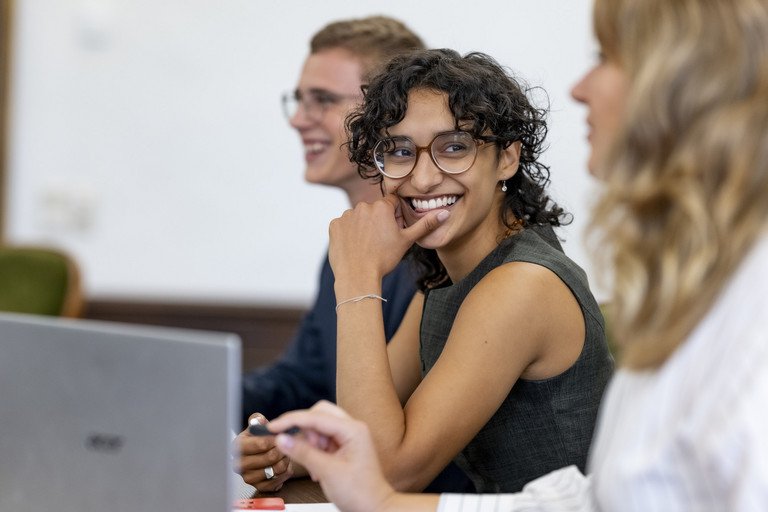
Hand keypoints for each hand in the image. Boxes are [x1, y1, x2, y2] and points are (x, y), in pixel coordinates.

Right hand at [234, 413, 293, 491]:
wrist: (260, 454)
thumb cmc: (259, 438)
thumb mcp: (256, 425)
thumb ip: (257, 420)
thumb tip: (259, 420)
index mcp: (237, 447)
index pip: (261, 444)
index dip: (276, 438)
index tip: (284, 435)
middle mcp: (239, 464)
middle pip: (270, 457)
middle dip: (283, 449)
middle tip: (289, 443)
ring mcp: (249, 477)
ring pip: (276, 469)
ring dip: (286, 460)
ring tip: (287, 452)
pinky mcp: (259, 487)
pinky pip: (279, 480)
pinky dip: (286, 472)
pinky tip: (285, 464)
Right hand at [270, 401, 395, 511]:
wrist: (374, 508)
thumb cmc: (360, 492)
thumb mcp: (327, 472)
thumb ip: (303, 453)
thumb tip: (282, 439)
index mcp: (353, 430)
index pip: (316, 416)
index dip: (292, 420)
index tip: (273, 427)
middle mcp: (352, 429)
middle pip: (319, 415)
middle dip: (304, 430)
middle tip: (293, 445)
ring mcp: (349, 438)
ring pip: (319, 428)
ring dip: (310, 444)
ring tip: (313, 466)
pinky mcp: (344, 447)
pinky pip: (323, 440)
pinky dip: (315, 451)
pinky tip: (317, 469)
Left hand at [328, 194, 448, 286]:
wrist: (358, 276)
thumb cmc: (383, 260)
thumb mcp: (407, 241)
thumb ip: (425, 224)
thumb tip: (445, 213)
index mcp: (382, 207)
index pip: (391, 204)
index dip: (394, 217)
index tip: (392, 231)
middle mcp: (363, 206)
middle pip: (374, 210)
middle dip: (378, 221)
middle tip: (380, 242)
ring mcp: (346, 215)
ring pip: (359, 217)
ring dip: (362, 226)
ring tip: (366, 246)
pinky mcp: (334, 225)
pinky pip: (344, 225)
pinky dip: (348, 233)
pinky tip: (354, 246)